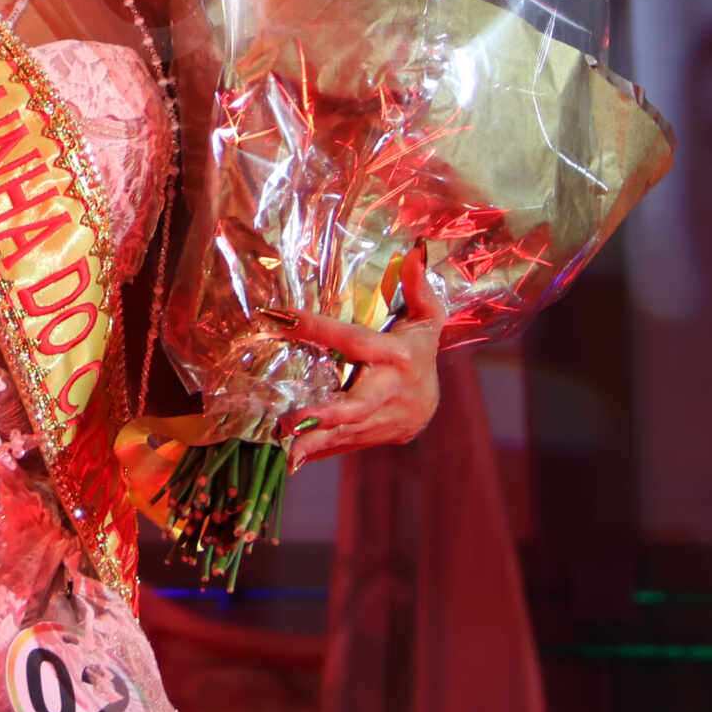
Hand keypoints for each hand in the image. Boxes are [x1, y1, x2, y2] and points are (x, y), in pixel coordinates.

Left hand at [274, 243, 447, 467]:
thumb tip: (416, 251)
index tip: (277, 317)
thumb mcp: (424, 317)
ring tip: (284, 448)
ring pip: (349, 433)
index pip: (353, 339)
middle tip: (287, 419)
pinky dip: (321, 452)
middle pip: (359, 405)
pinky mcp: (377, 438)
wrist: (434, 400)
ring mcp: (386, 420)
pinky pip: (346, 446)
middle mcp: (392, 391)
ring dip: (316, 441)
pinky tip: (293, 460)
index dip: (317, 328)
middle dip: (325, 414)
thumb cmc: (418, 348)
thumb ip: (417, 288)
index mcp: (398, 355)